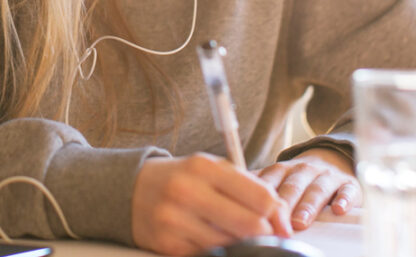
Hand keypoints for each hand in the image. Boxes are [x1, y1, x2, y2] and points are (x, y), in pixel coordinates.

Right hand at [131, 153, 291, 255]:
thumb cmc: (181, 178)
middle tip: (269, 235)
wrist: (132, 191)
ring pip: (232, 245)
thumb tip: (281, 214)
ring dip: (243, 244)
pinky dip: (220, 251)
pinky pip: (209, 255)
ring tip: (239, 235)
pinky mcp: (168, 245)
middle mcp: (187, 191)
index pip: (258, 195)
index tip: (283, 223)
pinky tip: (218, 241)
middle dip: (266, 233)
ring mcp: (175, 220)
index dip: (278, 213)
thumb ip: (246, 185)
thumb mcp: (210, 168)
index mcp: (202, 167)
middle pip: (249, 224)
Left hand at [255, 147, 361, 230]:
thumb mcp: (280, 176)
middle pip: (292, 185)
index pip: (272, 179)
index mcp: (284, 169)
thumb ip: (261, 184)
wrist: (333, 158)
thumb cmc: (300, 176)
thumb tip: (232, 195)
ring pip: (317, 189)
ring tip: (300, 222)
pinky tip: (338, 210)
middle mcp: (304, 170)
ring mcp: (327, 176)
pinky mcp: (349, 184)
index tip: (254, 211)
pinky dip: (344, 200)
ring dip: (308, 205)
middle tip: (276, 221)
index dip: (263, 196)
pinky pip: (347, 191)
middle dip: (284, 203)